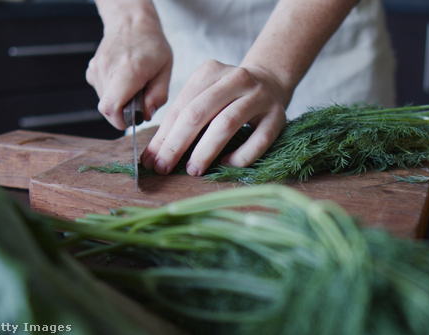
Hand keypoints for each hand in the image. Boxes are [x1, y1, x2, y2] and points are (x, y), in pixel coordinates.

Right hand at [86, 1, 171, 128]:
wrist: (131, 23)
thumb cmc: (152, 46)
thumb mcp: (165, 70)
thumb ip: (158, 95)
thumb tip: (146, 116)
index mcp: (130, 70)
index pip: (112, 107)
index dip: (121, 120)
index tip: (134, 118)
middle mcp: (108, 69)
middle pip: (107, 109)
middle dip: (124, 113)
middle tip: (139, 100)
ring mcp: (97, 69)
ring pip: (104, 102)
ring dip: (120, 102)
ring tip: (133, 87)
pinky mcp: (91, 71)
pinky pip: (101, 93)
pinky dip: (113, 94)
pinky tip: (124, 82)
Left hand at [140, 60, 287, 175]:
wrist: (270, 82)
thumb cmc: (229, 96)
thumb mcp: (206, 94)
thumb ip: (185, 116)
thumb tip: (157, 154)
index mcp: (211, 71)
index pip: (181, 106)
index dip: (163, 136)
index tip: (150, 161)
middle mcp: (236, 79)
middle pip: (199, 113)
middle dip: (177, 144)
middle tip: (164, 168)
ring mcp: (259, 97)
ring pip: (226, 124)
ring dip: (205, 151)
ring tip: (193, 170)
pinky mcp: (278, 116)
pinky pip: (258, 141)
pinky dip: (240, 156)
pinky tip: (226, 164)